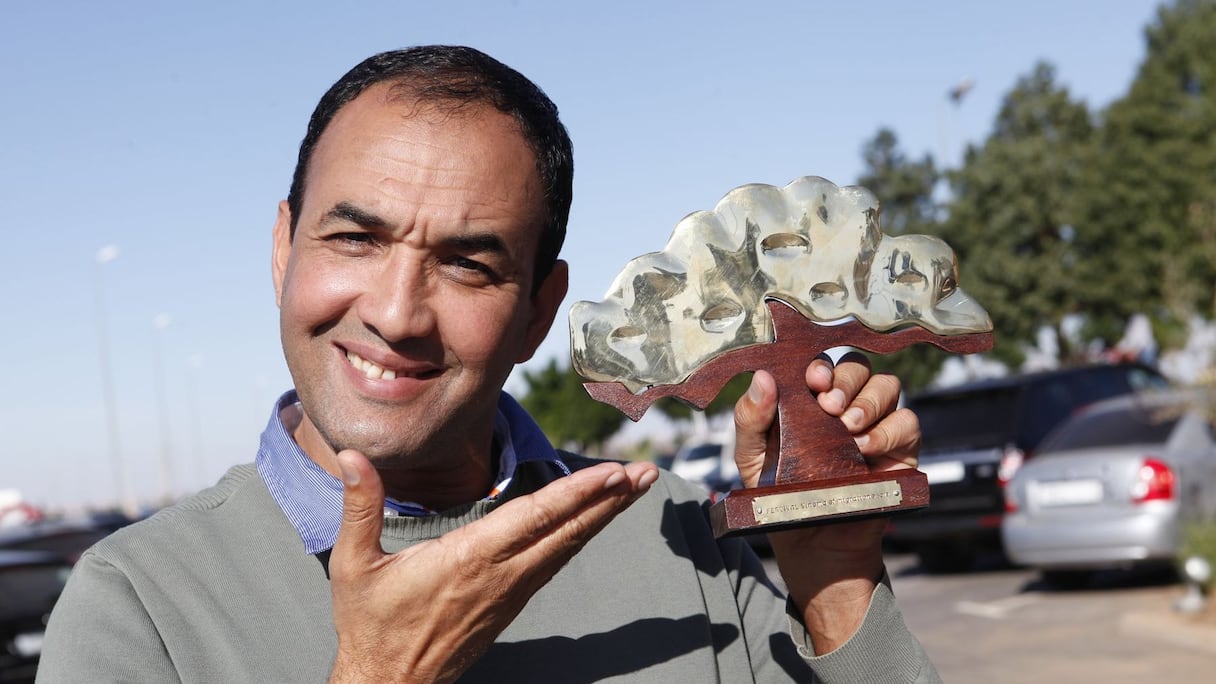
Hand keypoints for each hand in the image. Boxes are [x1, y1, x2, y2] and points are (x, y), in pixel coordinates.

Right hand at [327, 450, 658, 682]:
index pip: (535, 517)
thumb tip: (353, 456)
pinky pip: (554, 563)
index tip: (613, 474)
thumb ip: (359, 507)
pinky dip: (580, 537)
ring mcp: (510, 590)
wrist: (390, 682)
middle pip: (567, 531)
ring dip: (602, 516)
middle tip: (647, 473)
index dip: (578, 494)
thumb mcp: (353, 564)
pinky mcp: (511, 602)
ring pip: (566, 547)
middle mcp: (500, 574)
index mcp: (469, 558)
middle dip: (610, 501)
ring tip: (633, 488)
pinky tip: (594, 521)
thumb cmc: (371, 623)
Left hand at [732, 352, 919, 652]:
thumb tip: (762, 377)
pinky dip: (889, 430)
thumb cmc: (778, 492)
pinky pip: (908, 423)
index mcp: (810, 397)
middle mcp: (846, 404)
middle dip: (845, 379)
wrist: (809, 543)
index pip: (823, 362)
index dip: (821, 363)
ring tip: (848, 427)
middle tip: (829, 404)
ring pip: (887, 386)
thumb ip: (750, 418)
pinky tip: (866, 448)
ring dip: (868, 400)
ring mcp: (876, 424)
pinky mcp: (900, 450)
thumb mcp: (751, 455)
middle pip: (858, 366)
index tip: (812, 379)